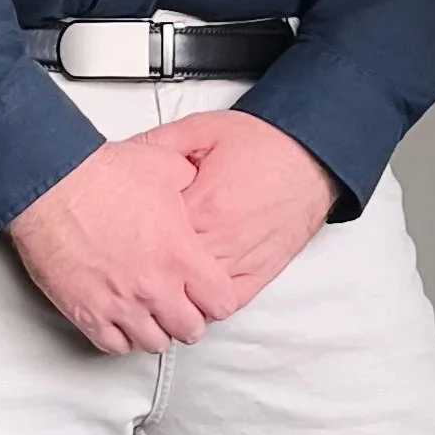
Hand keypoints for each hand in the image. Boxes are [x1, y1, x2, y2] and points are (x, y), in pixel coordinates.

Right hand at [8, 138, 242, 354]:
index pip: (220, 303)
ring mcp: (120, 304)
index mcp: (180, 255)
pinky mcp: (87, 313)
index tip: (208, 292)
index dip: (216, 298)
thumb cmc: (101, 174)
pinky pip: (114, 346)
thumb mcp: (164, 166)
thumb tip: (197, 182)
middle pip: (189, 330)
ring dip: (155, 329)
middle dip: (188, 318)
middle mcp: (154, 287)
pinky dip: (121, 337)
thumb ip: (191, 182)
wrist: (52, 184)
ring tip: (149, 312)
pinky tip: (120, 319)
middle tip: (180, 304)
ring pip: (152, 343)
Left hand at [136, 109, 336, 307]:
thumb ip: (159, 143)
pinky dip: (206, 303)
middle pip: (170, 274)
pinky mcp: (259, 275)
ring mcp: (241, 262)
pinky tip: (192, 291)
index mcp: (203, 206)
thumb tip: (123, 153)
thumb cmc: (263, 143)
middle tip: (132, 259)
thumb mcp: (202, 129)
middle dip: (148, 268)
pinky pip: (226, 305)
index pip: (152, 236)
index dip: (132, 233)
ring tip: (157, 280)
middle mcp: (222, 241)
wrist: (311, 155)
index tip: (122, 227)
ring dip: (175, 292)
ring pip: (196, 299)